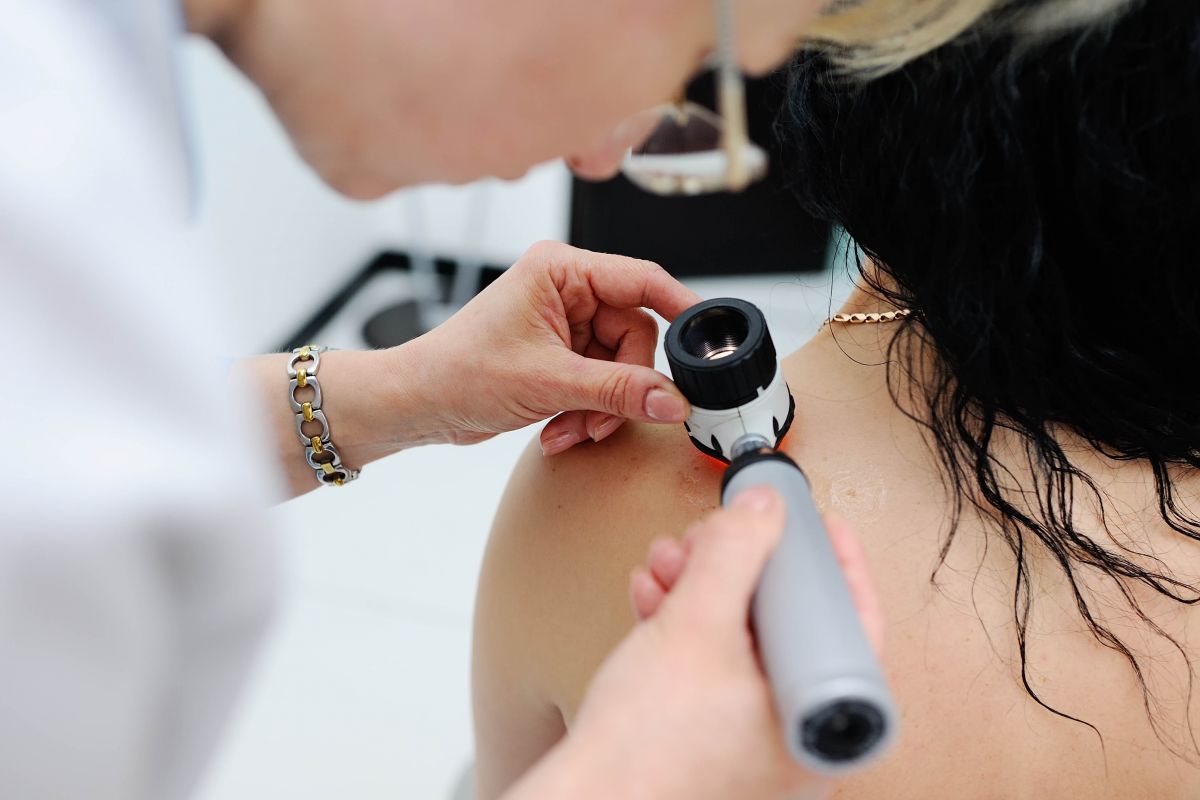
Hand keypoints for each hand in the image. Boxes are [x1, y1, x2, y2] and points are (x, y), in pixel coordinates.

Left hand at [410, 240, 700, 453]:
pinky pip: (601, 384)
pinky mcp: (561, 355)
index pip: (642, 279)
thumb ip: (617, 391)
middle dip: (621, 386)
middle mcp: (566, 290)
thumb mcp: (548, 383)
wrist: (418, 404)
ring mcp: (565, 324)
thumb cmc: (460, 372)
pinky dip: (587, 412)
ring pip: (620, 367)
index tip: (707, 340)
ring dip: (601, 407)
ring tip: (571, 430)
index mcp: (561, 270)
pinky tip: (559, 430)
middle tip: (600, 418)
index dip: (680, 308)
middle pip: (635, 335)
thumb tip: (672, 399)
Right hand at [504, 489, 882, 799]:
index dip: (827, 560)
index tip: (812, 523)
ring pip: (745, 639)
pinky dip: (687, 623)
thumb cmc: (645, 758)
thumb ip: (734, 555)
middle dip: (741, 566)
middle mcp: (797, 738)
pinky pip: (715, 665)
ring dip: (705, 586)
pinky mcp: (714, 739)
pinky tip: (657, 597)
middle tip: (717, 537)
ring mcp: (755, 743)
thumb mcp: (694, 628)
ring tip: (671, 563)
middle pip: (789, 623)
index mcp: (822, 723)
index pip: (850, 621)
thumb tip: (764, 510)